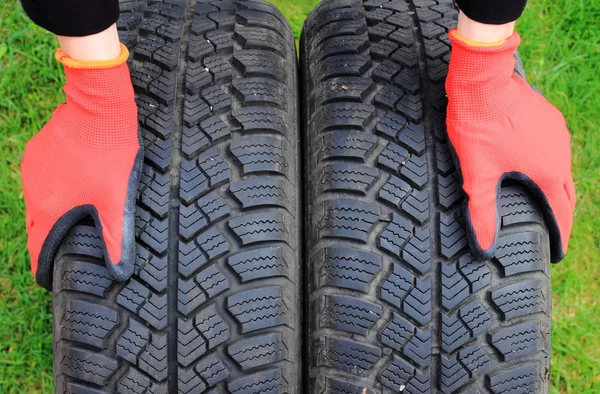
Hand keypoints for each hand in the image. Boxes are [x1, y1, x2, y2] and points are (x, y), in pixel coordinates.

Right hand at [20, 44, 141, 288]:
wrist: (97, 108)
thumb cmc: (108, 153)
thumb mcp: (116, 199)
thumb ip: (114, 236)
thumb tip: (119, 269)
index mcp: (51, 209)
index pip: (37, 248)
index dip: (42, 264)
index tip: (48, 274)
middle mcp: (34, 193)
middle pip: (37, 226)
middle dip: (49, 239)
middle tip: (67, 244)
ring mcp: (32, 171)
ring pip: (39, 201)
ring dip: (54, 211)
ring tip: (76, 213)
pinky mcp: (37, 153)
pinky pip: (41, 180)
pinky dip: (54, 188)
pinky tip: (75, 182)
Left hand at [445, 29, 574, 261]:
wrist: (483, 80)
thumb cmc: (479, 126)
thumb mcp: (477, 174)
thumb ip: (482, 212)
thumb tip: (485, 246)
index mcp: (548, 172)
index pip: (561, 212)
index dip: (561, 234)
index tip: (559, 251)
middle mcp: (560, 154)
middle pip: (564, 191)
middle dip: (560, 212)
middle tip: (553, 229)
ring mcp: (557, 133)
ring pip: (559, 167)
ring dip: (553, 185)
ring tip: (541, 200)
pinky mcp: (549, 117)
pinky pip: (553, 147)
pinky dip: (546, 163)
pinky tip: (531, 164)